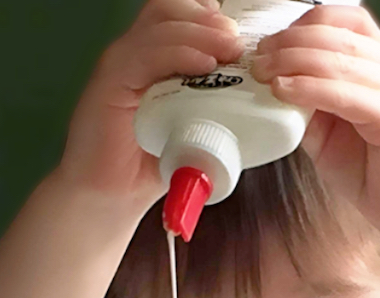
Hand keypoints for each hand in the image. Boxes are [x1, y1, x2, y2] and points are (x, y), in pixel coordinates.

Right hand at [55, 0, 243, 208]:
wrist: (111, 197)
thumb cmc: (152, 163)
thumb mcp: (199, 129)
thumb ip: (225, 109)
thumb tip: (270, 98)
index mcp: (156, 57)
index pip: (182, 13)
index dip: (212, 17)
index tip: (244, 37)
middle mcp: (136, 53)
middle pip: (172, 9)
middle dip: (211, 20)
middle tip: (239, 43)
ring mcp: (121, 65)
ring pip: (161, 25)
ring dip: (202, 32)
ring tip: (230, 51)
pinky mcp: (109, 84)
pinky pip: (144, 55)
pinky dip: (177, 53)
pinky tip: (203, 64)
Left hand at [249, 5, 379, 239]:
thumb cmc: (377, 177)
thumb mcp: (333, 132)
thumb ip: (312, 104)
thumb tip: (274, 82)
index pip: (351, 22)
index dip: (308, 23)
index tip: (273, 41)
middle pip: (340, 36)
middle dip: (290, 41)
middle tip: (257, 57)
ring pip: (341, 60)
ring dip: (293, 60)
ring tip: (262, 71)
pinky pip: (346, 94)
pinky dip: (310, 88)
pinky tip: (284, 91)